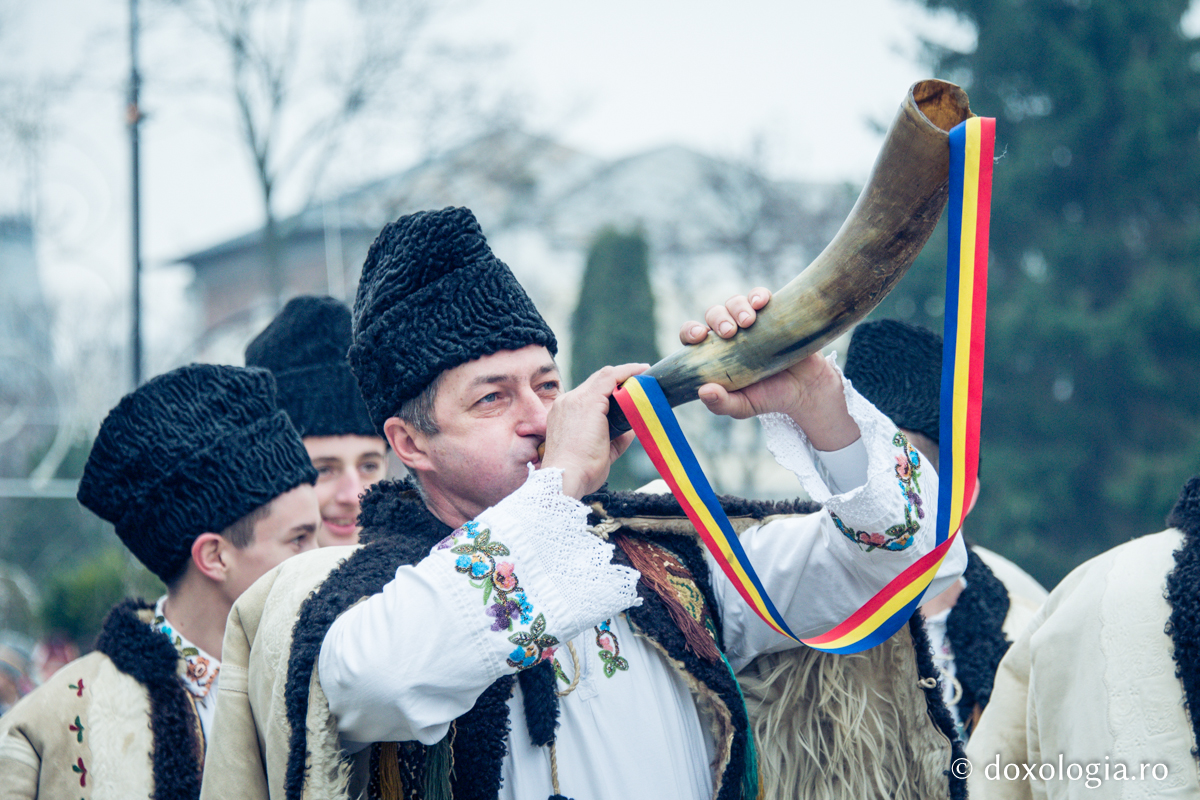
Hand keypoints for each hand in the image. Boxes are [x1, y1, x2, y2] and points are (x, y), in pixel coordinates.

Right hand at [541, 363, 647, 498]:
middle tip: (642, 377)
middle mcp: (567, 402)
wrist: (565, 478)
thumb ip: (616, 438)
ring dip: (626, 374)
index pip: (589, 393)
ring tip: (644, 373)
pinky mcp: (588, 402)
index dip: (610, 388)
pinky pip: (610, 378)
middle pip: (597, 382)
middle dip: (620, 379)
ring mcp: (575, 400)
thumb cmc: (580, 472)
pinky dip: (627, 372)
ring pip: (604, 376)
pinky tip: (641, 372)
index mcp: (564, 414)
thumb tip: (632, 428)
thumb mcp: (601, 452)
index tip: (627, 389)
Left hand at [680, 291, 858, 450]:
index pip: (692, 336)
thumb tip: (703, 391)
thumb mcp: (743, 406)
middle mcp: (729, 334)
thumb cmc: (768, 397)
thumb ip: (721, 403)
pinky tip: (761, 303)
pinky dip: (757, 295)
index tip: (698, 336)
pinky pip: (759, 296)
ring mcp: (751, 321)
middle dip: (718, 319)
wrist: (805, 389)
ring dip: (737, 307)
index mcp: (714, 352)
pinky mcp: (772, 312)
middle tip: (730, 332)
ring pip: (734, 303)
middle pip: (713, 314)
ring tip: (748, 321)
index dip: (690, 332)